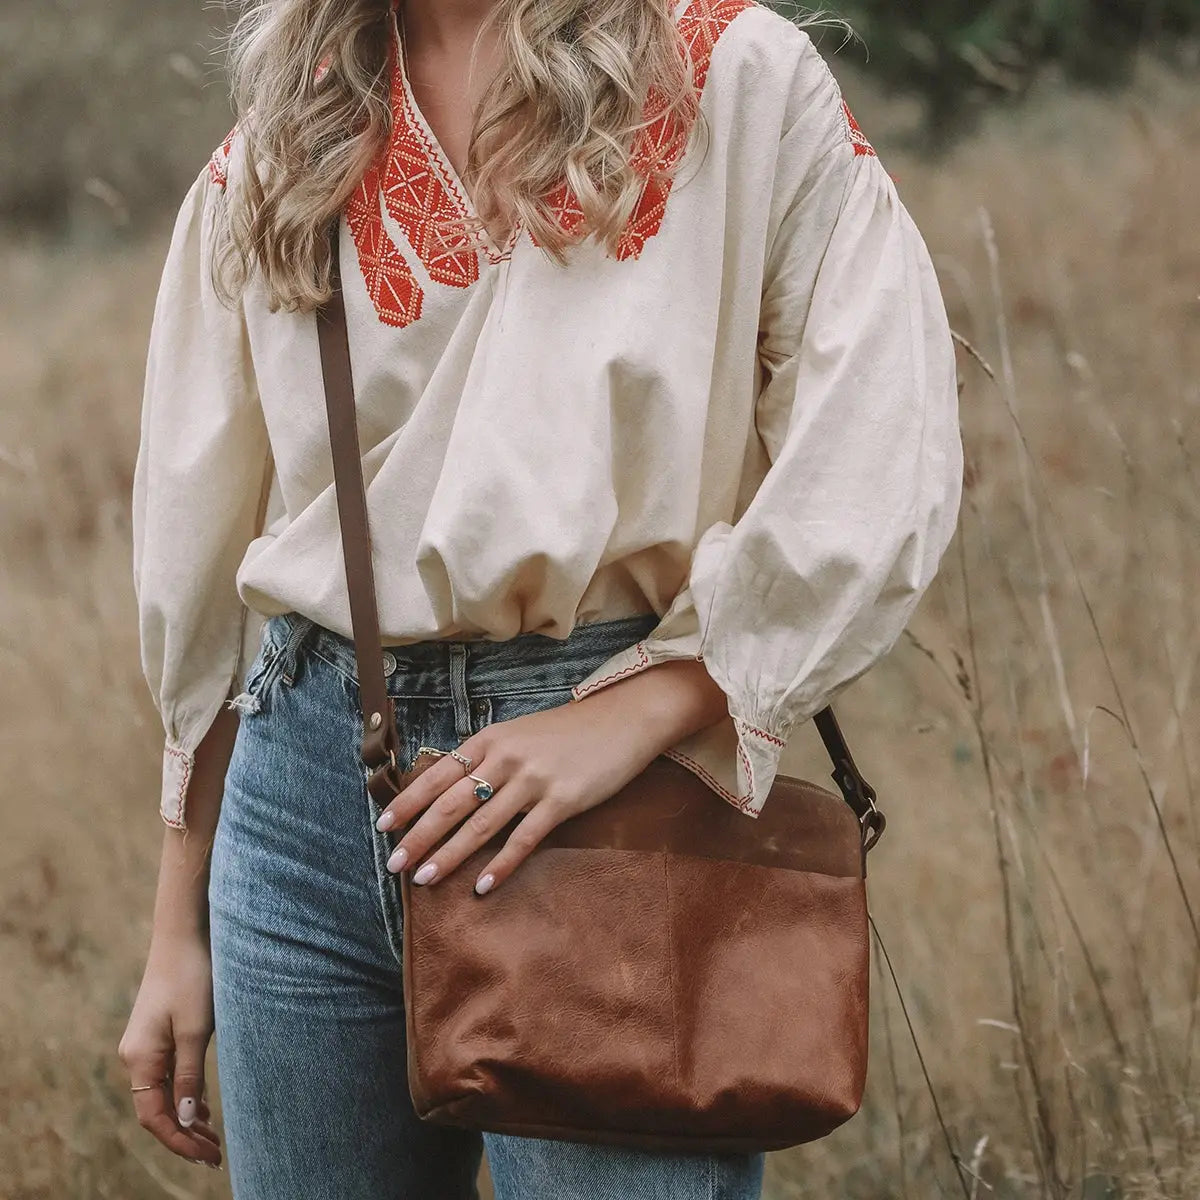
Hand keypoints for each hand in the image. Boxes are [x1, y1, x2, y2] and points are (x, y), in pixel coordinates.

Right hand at [118, 931, 221, 1168]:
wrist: (184, 934)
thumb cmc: (192, 977)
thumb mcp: (195, 1029)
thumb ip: (190, 1075)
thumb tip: (187, 1120)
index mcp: (140, 1058)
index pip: (155, 1117)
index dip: (180, 1141)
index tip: (208, 1155)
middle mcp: (136, 1056)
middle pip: (157, 1109)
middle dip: (186, 1134)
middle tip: (216, 1154)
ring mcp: (146, 1044)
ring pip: (163, 1094)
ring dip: (187, 1117)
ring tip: (214, 1138)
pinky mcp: (159, 1033)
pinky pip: (168, 1075)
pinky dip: (186, 1094)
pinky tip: (205, 1107)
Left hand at [374, 658, 727, 894]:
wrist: (622, 720)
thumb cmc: (567, 732)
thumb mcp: (519, 734)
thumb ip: (487, 759)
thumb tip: (449, 793)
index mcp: (491, 739)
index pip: (439, 774)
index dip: (409, 802)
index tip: (383, 827)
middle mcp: (506, 758)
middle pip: (452, 803)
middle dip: (419, 835)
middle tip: (394, 864)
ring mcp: (534, 779)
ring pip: (481, 824)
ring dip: (449, 854)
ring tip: (424, 878)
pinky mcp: (562, 800)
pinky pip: (524, 838)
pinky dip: (500, 864)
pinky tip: (482, 886)